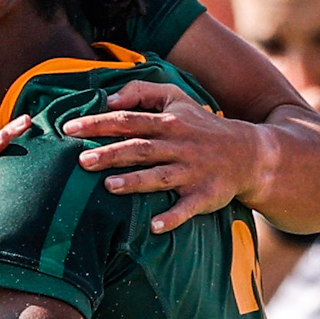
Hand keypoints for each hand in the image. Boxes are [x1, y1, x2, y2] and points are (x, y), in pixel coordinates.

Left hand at [61, 81, 268, 232]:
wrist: (249, 153)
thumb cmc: (202, 125)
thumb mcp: (177, 98)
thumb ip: (142, 92)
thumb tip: (109, 99)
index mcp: (168, 122)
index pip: (128, 120)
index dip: (98, 123)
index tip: (69, 129)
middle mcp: (179, 146)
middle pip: (140, 148)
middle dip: (111, 154)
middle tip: (82, 161)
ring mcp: (192, 172)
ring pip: (160, 177)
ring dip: (135, 183)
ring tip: (108, 187)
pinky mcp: (205, 195)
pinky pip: (187, 208)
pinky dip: (173, 218)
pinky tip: (155, 226)